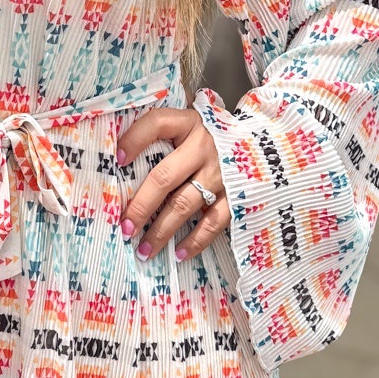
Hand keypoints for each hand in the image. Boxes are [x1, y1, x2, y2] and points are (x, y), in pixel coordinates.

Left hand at [116, 105, 230, 262]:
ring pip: (184, 205)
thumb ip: (161, 133)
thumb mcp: (189, 124)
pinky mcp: (236, 195)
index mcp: (188, 123)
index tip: (116, 160)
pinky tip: (179, 254)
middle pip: (164, 177)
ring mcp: (220, 173)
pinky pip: (213, 222)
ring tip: (143, 250)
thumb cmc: (210, 137)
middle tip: (125, 227)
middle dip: (141, 205)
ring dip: (161, 231)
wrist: (263, 144)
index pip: (157, 124)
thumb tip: (119, 155)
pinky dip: (196, 241)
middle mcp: (203, 147)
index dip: (134, 140)